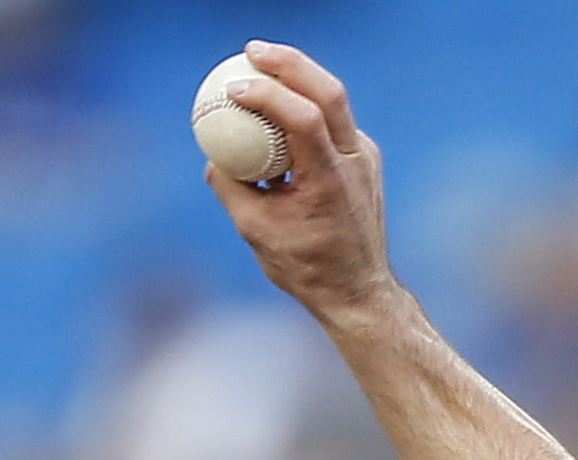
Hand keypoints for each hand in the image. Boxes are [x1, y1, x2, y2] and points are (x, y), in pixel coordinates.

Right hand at [204, 41, 394, 323]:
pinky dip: (303, 104)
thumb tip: (212, 153)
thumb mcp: (255, 230)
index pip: (305, 118)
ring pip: (335, 100)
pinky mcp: (362, 159)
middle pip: (330, 92)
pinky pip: (331, 120)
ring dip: (297, 76)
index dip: (268, 94)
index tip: (234, 88)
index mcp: (331, 181)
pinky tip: (276, 103)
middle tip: (251, 50)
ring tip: (259, 63)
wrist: (358, 291)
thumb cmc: (306, 267)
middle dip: (289, 63)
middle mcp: (356, 163)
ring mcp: (364, 158)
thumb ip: (230, 186)